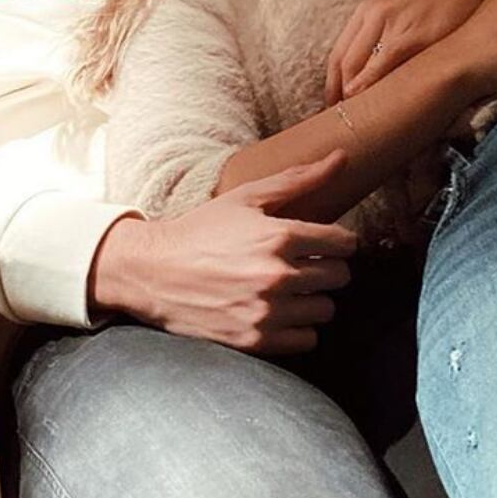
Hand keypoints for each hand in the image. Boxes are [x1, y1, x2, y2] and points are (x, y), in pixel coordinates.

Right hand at [90, 151, 357, 354]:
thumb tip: (342, 157)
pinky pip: (307, 338)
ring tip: (290, 289)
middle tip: (304, 264)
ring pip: (326, 309)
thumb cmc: (201, 230)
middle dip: (326, 267)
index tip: (323, 243)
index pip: (344, 243)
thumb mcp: (246, 198)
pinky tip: (279, 312)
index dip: (337, 241)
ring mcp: (267, 311)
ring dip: (313, 299)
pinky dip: (298, 328)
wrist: (152, 271)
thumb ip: (298, 179)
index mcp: (280, 236)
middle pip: (339, 277)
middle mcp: (277, 275)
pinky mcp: (255, 340)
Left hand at [327, 0, 496, 105]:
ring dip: (353, 97)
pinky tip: (373, 104)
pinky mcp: (414, 34)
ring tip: (355, 122)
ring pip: (359, 67)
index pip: (337, 56)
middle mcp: (374, 15)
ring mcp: (392, 24)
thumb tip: (367, 77)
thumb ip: (381, 39)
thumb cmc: (437, 2)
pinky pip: (384, 64)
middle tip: (340, 124)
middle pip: (343, 64)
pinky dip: (373, 86)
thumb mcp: (399, 14)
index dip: (330, 88)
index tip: (330, 111)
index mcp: (366, 11)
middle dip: (337, 97)